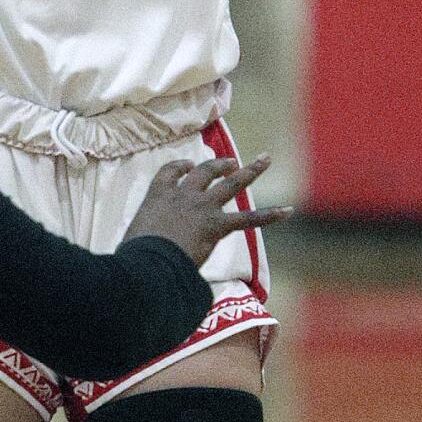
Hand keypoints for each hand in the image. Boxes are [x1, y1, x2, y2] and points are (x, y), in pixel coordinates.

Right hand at [121, 153, 290, 266]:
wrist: (149, 261)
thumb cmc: (135, 253)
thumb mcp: (133, 238)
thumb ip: (141, 238)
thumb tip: (134, 254)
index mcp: (158, 195)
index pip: (171, 172)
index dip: (181, 167)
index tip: (187, 166)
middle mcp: (183, 195)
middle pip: (204, 172)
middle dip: (219, 165)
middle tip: (231, 162)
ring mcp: (202, 207)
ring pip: (230, 184)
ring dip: (249, 171)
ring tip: (263, 160)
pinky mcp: (217, 225)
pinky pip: (248, 219)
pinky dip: (269, 215)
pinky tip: (287, 211)